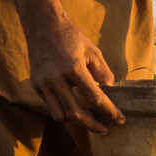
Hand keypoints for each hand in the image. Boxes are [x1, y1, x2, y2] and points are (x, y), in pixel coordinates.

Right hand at [13, 0, 123, 132]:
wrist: (42, 26)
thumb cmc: (71, 37)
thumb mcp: (93, 51)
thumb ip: (103, 73)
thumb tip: (111, 93)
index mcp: (74, 68)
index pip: (94, 98)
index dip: (109, 111)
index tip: (119, 120)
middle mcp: (56, 78)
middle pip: (75, 113)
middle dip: (92, 125)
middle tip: (105, 130)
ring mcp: (43, 83)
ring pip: (60, 115)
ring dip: (76, 121)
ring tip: (90, 120)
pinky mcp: (36, 85)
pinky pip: (51, 106)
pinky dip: (64, 111)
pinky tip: (74, 108)